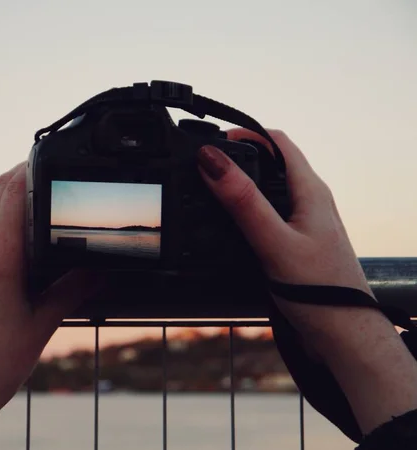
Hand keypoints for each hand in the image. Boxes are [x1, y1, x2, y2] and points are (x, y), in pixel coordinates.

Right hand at [197, 129, 416, 433]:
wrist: (343, 335)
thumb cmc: (319, 290)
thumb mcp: (273, 241)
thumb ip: (242, 201)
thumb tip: (211, 160)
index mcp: (309, 190)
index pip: (276, 142)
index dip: (242, 134)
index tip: (210, 141)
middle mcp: (308, 200)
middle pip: (269, 163)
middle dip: (236, 159)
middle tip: (201, 166)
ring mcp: (303, 222)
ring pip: (267, 190)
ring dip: (239, 186)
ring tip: (207, 192)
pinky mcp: (295, 242)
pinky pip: (267, 215)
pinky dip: (244, 211)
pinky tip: (228, 227)